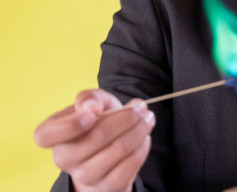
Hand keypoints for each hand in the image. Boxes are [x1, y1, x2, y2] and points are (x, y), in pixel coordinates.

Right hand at [34, 89, 155, 191]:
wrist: (108, 151)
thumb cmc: (98, 122)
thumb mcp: (94, 103)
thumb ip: (91, 97)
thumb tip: (91, 106)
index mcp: (51, 134)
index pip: (46, 136)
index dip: (70, 125)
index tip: (94, 114)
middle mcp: (62, 158)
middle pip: (96, 137)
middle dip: (126, 118)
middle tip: (141, 108)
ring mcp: (84, 176)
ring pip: (117, 149)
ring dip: (139, 130)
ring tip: (147, 118)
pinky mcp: (106, 186)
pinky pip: (129, 165)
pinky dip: (142, 146)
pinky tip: (144, 137)